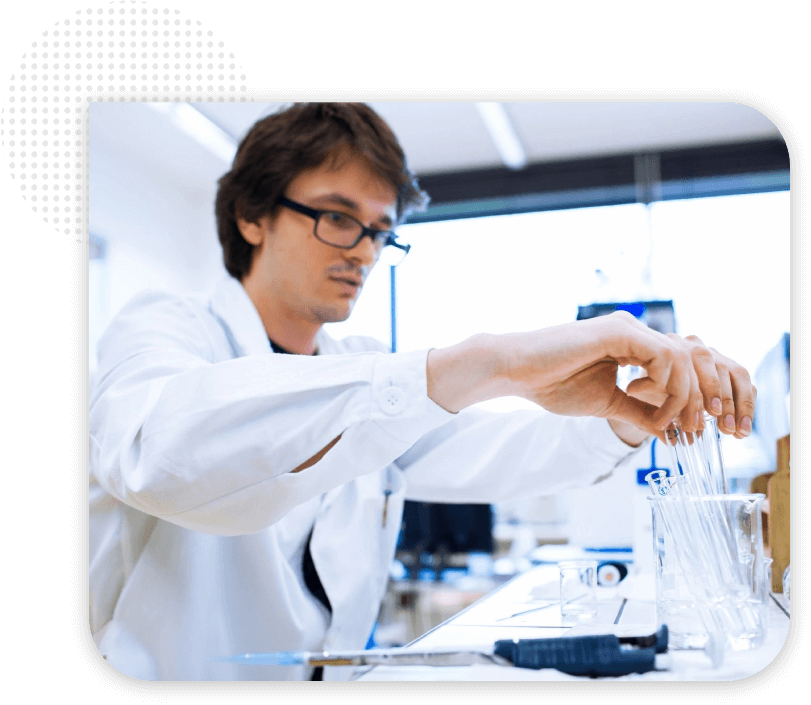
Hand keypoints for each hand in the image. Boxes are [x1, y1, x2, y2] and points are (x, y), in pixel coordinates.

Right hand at [427, 311, 755, 442]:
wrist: (516, 371)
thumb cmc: (551, 384)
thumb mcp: (607, 403)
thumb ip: (639, 411)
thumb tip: (669, 430)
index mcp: (631, 345)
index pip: (679, 366)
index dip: (690, 399)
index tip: (687, 433)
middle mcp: (634, 331)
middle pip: (690, 359)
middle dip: (698, 399)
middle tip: (693, 433)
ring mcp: (628, 328)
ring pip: (683, 358)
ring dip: (685, 397)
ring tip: (672, 426)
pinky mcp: (619, 331)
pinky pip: (664, 357)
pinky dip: (668, 388)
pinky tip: (657, 412)